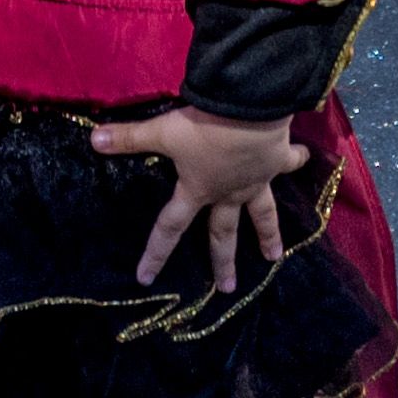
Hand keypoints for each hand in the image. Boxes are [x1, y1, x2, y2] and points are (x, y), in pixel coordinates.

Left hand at [91, 109, 307, 292]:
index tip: (145, 279)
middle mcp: (228, 192)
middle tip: (226, 289)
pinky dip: (296, 161)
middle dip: (223, 262)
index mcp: (198, 189)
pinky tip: (304, 161)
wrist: (251, 107)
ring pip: (262, 214)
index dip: (156, 252)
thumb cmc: (205, 125)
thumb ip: (130, 137)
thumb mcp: (163, 130)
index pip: (170, 227)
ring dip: (267, 234)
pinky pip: (288, 162)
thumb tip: (93, 140)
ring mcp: (256, 179)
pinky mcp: (278, 159)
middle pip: (222, 233)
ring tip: (274, 256)